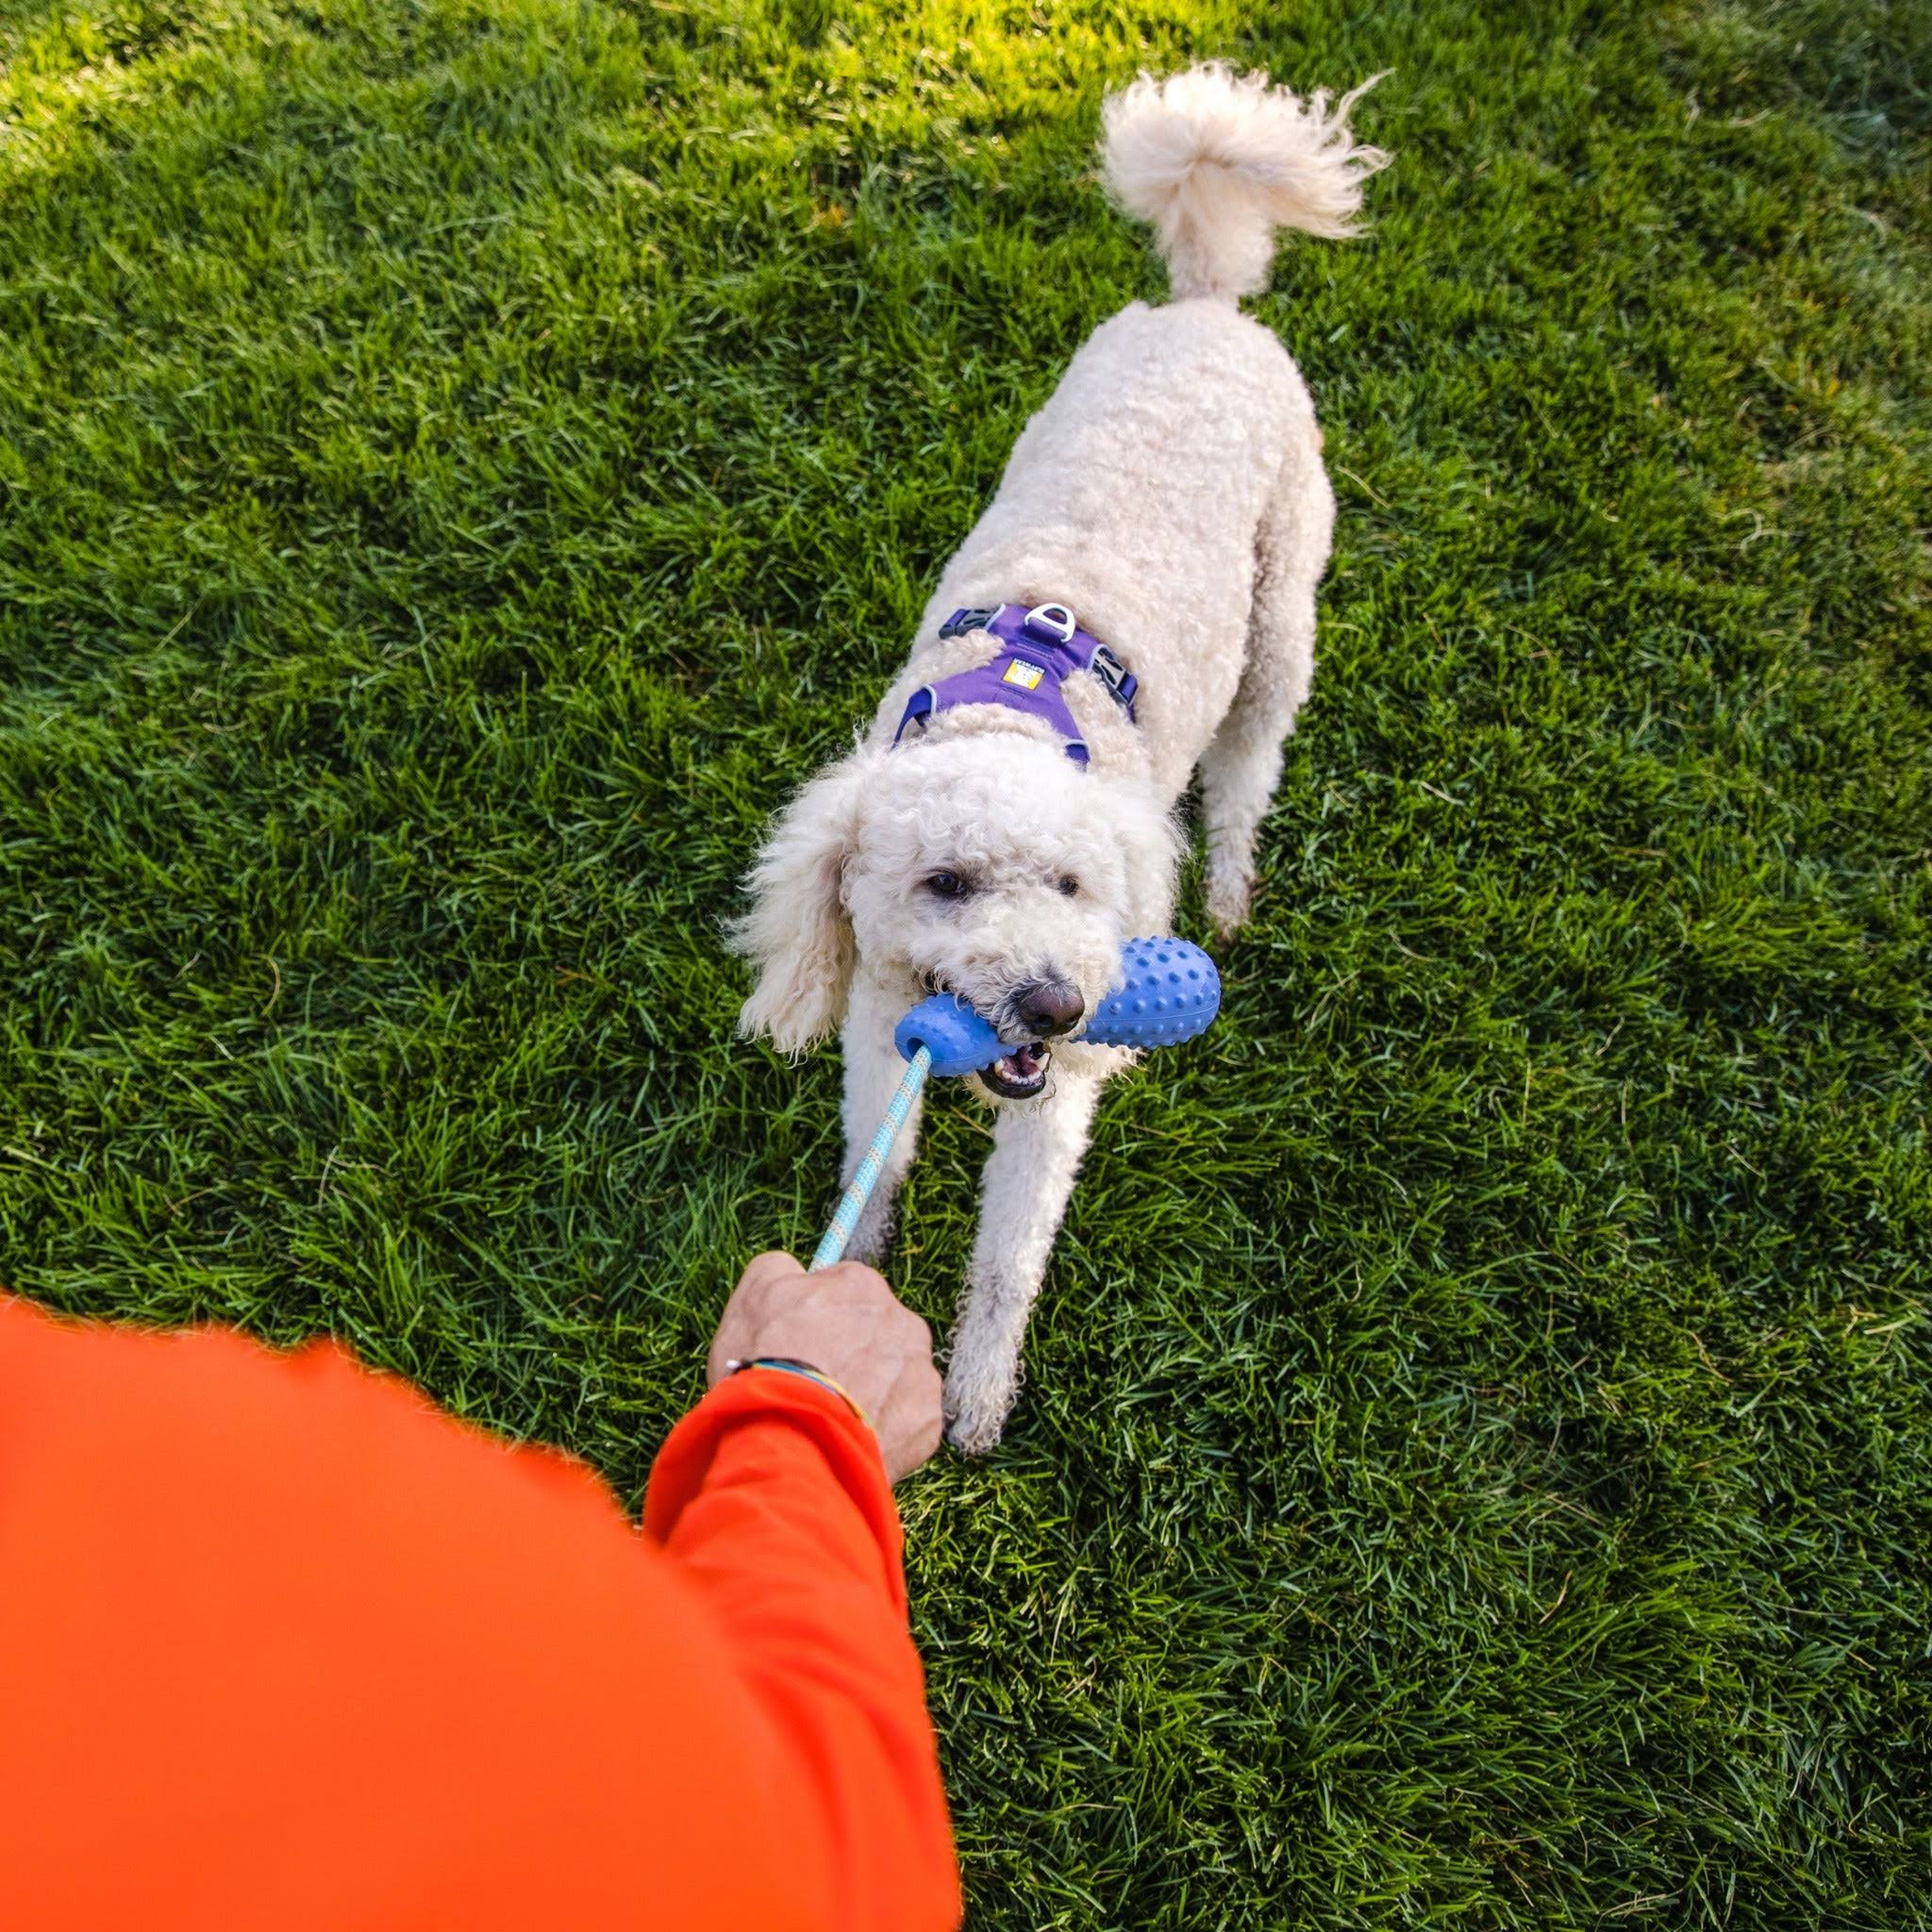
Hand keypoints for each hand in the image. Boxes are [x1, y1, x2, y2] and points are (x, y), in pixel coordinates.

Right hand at [707, 1253, 943, 1482]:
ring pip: (895, 1377)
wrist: (791, 1443)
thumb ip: (779, 1268)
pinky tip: (852, 1439)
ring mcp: (920, 1373)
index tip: (800, 1344)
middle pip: (877, 1333)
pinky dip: (884, 1430)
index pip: (846, 1292)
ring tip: (833, 1418)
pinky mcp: (928, 1422)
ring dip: (872, 1392)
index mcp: (863, 1286)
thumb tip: (794, 1269)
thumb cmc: (767, 1364)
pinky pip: (905, 1421)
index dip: (820, 1319)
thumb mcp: (752, 1297)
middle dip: (853, 1354)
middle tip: (816, 1384)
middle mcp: (903, 1322)